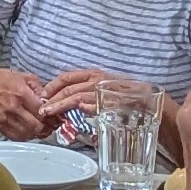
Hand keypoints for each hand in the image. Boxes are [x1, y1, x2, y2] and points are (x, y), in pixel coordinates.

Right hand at [0, 67, 53, 137]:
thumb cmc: (2, 79)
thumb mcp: (22, 76)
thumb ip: (38, 87)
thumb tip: (48, 98)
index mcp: (21, 93)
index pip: (42, 111)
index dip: (52, 115)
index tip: (56, 116)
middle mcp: (13, 108)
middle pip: (36, 126)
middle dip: (47, 127)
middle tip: (52, 125)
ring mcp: (5, 119)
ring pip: (28, 134)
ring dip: (37, 133)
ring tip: (42, 128)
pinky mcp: (0, 127)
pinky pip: (17, 137)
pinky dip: (26, 136)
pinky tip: (29, 130)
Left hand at [36, 69, 151, 125]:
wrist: (149, 100)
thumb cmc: (125, 97)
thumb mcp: (103, 90)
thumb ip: (86, 94)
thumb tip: (67, 104)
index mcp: (94, 74)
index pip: (67, 77)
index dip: (52, 86)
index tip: (41, 96)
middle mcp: (97, 79)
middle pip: (68, 87)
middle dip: (52, 98)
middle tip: (41, 108)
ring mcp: (104, 90)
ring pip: (77, 96)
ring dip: (61, 105)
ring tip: (49, 113)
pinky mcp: (112, 101)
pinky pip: (93, 105)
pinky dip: (82, 109)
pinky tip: (72, 115)